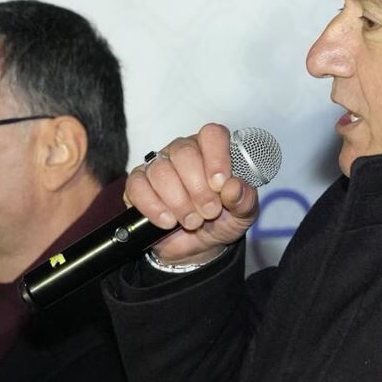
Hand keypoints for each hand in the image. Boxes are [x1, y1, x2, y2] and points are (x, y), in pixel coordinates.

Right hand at [124, 123, 260, 265]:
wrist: (198, 247)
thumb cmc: (222, 220)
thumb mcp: (242, 215)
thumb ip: (244, 200)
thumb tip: (233, 188)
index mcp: (213, 150)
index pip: (212, 134)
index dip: (216, 157)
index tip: (220, 184)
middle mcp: (184, 152)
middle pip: (184, 152)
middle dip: (198, 187)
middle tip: (209, 211)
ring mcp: (158, 166)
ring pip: (161, 170)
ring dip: (178, 201)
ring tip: (192, 221)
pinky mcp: (138, 185)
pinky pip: (137, 186)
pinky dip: (153, 207)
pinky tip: (168, 221)